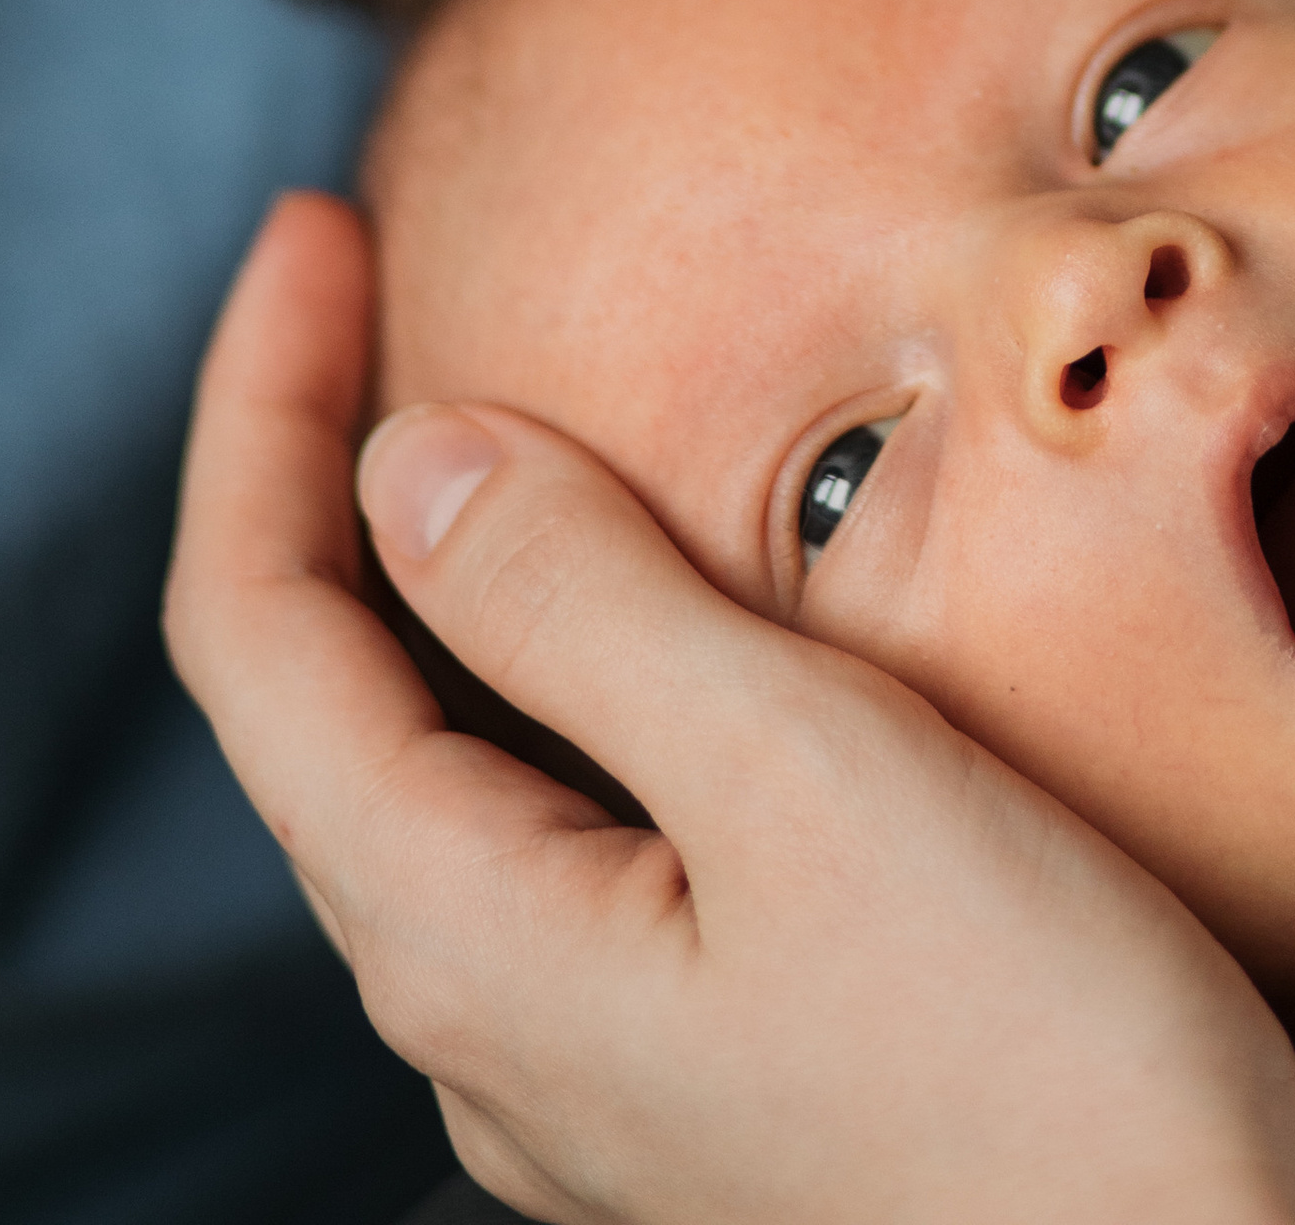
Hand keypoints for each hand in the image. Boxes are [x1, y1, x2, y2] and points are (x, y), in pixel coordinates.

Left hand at [166, 191, 1294, 1224]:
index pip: (257, 633)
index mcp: (468, 939)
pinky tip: (643, 611)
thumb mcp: (806, 781)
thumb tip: (412, 452)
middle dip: (318, 464)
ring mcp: (591, 1060)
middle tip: (369, 264)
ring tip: (484, 397)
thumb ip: (587, 609)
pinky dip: (546, 662)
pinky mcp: (705, 1061)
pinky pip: (559, 823)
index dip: (258, 405)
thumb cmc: (1037, 1075)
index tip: (313, 219)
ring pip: (439, 762)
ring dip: (429, 564)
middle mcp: (488, 1018)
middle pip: (322, 695)